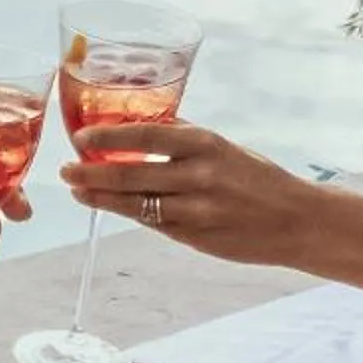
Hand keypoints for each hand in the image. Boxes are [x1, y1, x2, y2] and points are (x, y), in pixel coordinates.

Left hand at [59, 121, 317, 267]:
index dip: (108, 139)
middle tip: (66, 170)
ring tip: (78, 191)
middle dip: (91, 173)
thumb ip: (186, 138)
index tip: (82, 139)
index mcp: (206, 144)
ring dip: (101, 198)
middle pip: (131, 174)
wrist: (296, 221)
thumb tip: (143, 124)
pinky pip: (153, 223)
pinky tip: (110, 206)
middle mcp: (199, 176)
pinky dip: (130, 213)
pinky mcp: (195, 237)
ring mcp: (196, 210)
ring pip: (136, 204)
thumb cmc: (259, 179)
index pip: (146, 136)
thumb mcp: (226, 147)